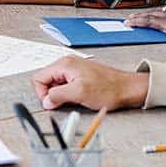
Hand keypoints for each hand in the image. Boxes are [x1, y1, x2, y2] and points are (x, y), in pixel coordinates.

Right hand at [31, 56, 148, 110]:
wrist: (127, 89)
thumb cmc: (109, 89)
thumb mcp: (79, 94)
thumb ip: (58, 96)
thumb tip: (46, 101)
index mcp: (64, 65)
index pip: (38, 78)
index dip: (42, 93)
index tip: (52, 102)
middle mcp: (67, 64)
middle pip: (46, 81)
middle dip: (52, 94)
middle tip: (65, 101)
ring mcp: (73, 69)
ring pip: (55, 84)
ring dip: (61, 95)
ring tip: (75, 99)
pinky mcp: (80, 76)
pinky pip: (65, 85)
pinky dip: (68, 93)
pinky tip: (79, 97)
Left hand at [124, 6, 165, 45]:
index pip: (163, 15)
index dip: (153, 15)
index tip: (146, 16)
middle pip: (154, 14)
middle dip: (142, 15)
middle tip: (132, 17)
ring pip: (148, 17)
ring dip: (137, 18)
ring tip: (128, 21)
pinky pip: (148, 21)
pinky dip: (138, 21)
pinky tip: (130, 22)